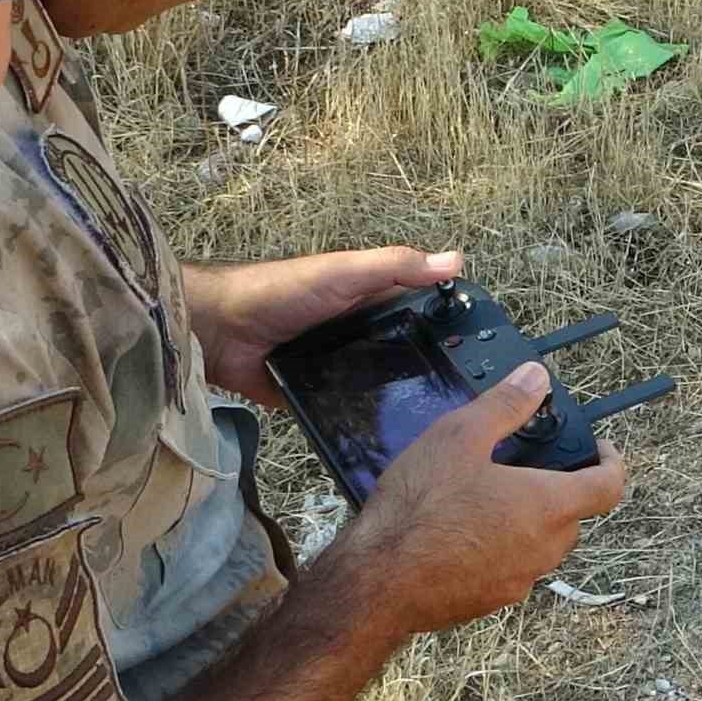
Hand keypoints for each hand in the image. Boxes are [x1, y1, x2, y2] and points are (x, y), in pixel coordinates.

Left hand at [185, 246, 462, 405]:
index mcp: (366, 302)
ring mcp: (336, 368)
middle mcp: (355, 335)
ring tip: (436, 428)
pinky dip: (363, 420)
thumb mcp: (342, 271)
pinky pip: (347, 412)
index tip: (482, 353)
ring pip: (379, 387)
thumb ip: (394, 266)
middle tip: (466, 403)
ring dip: (398, 401)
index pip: (417, 313)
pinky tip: (390, 440)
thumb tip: (454, 260)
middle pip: (401, 356)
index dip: (445, 328)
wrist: (219, 330)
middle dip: (427, 374)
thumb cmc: (279, 290)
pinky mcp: (315, 397)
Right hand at [349, 361, 626, 635]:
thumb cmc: (421, 506)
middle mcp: (544, 547)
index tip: (601, 450)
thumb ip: (504, 406)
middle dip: (559, 490)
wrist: (380, 580)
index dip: (612, 463)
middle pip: (573, 516)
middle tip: (524, 467)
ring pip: (541, 544)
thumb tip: (537, 377)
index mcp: (547, 504)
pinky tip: (459, 533)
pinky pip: (510, 567)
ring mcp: (519, 580)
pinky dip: (499, 547)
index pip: (608, 487)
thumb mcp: (458, 437)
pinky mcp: (491, 600)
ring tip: (486, 498)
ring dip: (528, 521)